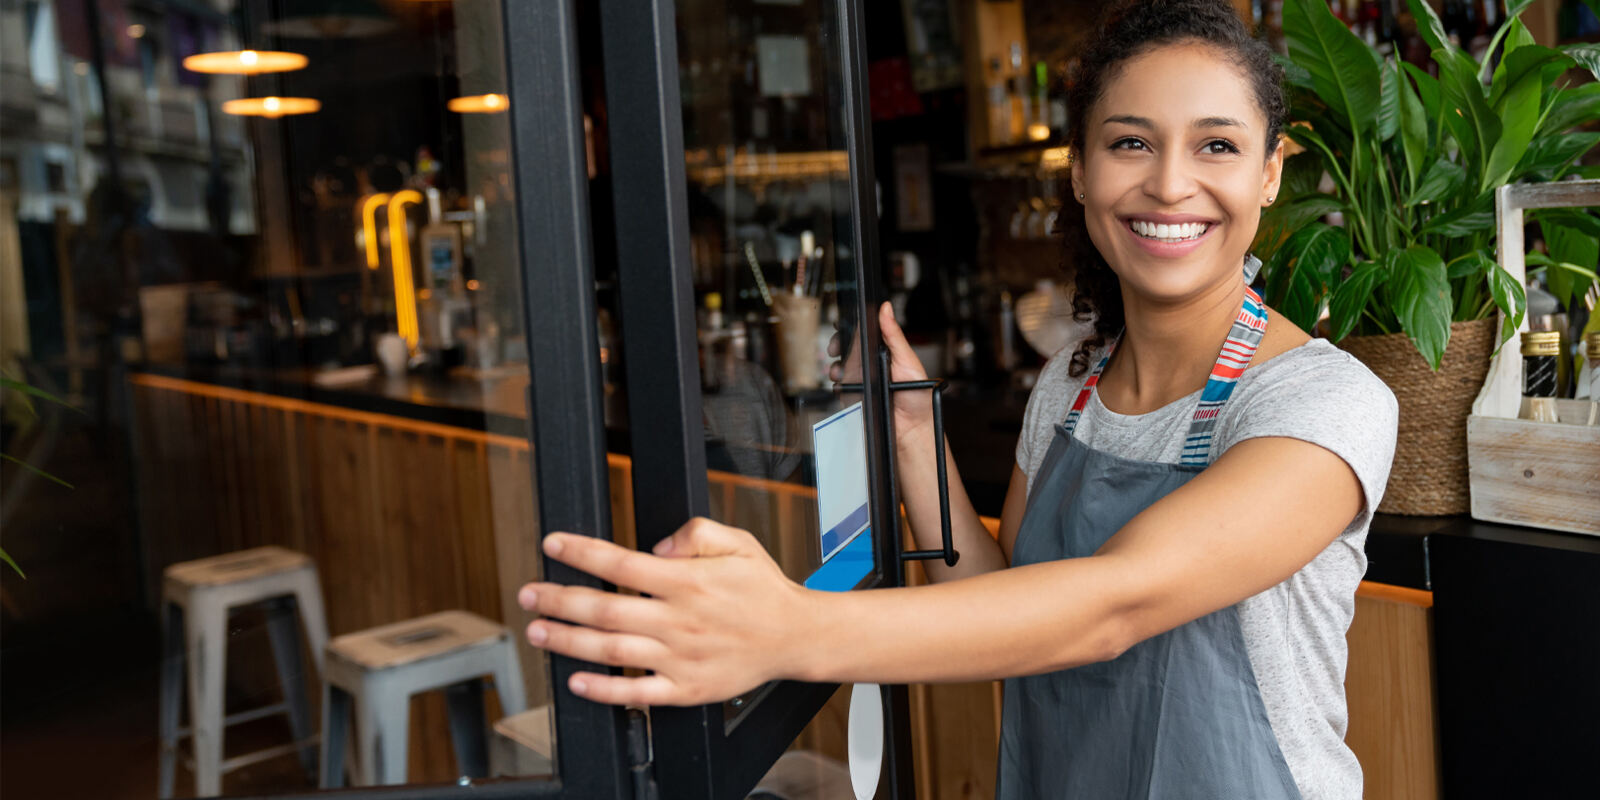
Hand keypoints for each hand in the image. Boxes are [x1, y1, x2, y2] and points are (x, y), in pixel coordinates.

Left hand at [517, 518, 814, 706]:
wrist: (795, 636)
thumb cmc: (762, 588)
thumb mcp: (737, 541)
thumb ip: (695, 532)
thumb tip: (657, 546)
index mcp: (688, 581)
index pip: (621, 563)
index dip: (581, 552)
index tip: (552, 544)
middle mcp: (679, 620)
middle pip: (605, 608)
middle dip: (559, 599)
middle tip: (528, 594)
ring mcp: (680, 657)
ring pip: (612, 650)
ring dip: (568, 641)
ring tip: (539, 631)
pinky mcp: (686, 688)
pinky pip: (637, 692)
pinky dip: (604, 690)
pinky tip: (577, 681)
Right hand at [828, 302, 934, 442]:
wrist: (912, 430)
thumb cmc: (918, 397)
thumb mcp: (908, 361)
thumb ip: (894, 335)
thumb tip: (886, 309)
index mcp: (886, 351)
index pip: (865, 332)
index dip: (852, 325)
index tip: (844, 322)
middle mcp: (872, 363)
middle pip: (848, 346)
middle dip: (838, 343)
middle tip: (836, 346)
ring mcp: (862, 379)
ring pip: (840, 365)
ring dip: (836, 364)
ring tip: (840, 369)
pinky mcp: (855, 395)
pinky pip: (839, 385)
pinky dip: (837, 383)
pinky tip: (842, 383)